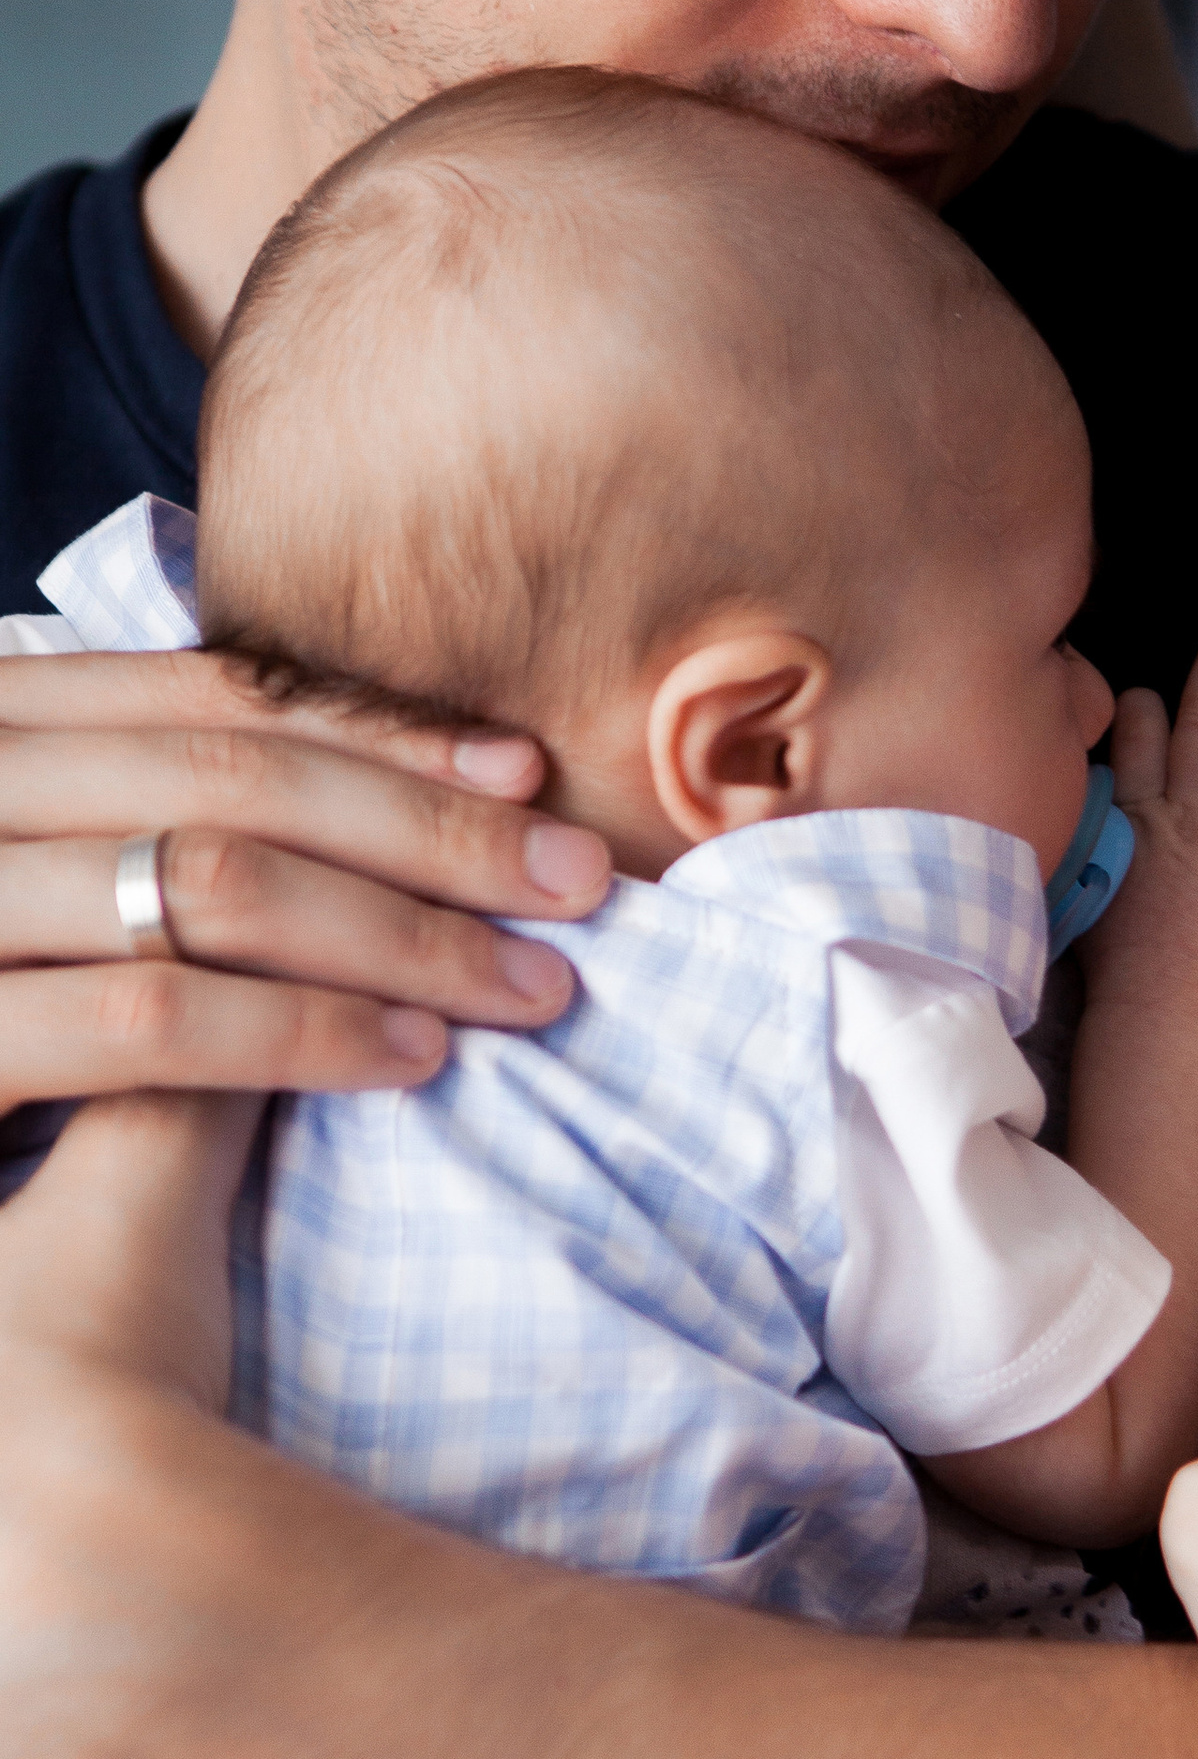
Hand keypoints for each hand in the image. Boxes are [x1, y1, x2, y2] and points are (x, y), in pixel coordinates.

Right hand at [0, 646, 610, 1115]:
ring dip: (399, 936)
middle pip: (233, 785)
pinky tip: (408, 1056)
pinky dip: (298, 1033)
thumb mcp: (39, 860)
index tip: (526, 775)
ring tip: (527, 986)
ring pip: (211, 889)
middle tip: (582, 885)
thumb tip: (345, 774)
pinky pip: (149, 1022)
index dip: (379, 732)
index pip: (207, 702)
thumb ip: (133, 810)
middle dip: (429, 835)